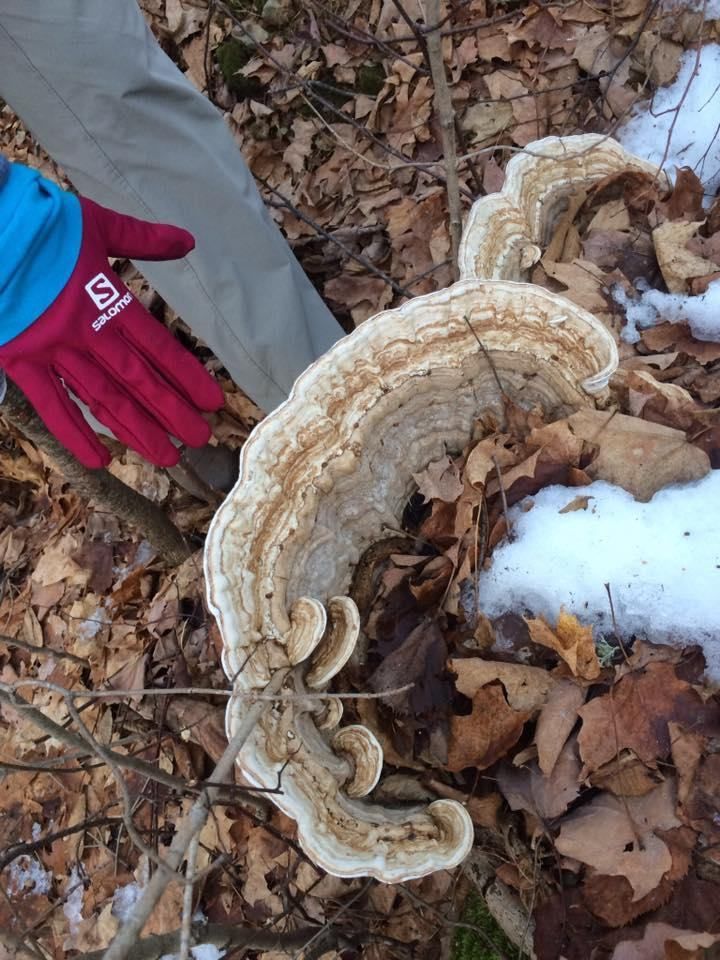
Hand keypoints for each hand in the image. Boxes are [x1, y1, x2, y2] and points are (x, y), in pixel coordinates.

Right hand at [0, 183, 223, 467]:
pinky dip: (74, 435)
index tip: (212, 402)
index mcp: (106, 298)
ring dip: (136, 430)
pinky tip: (100, 460)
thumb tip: (188, 241)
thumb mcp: (95, 223)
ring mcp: (51, 349)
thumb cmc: (36, 219)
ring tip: (165, 456)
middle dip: (171, 412)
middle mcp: (84, 331)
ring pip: (102, 399)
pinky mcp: (18, 360)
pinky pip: (50, 405)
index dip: (187, 376)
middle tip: (200, 440)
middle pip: (137, 380)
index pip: (158, 346)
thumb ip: (142, 239)